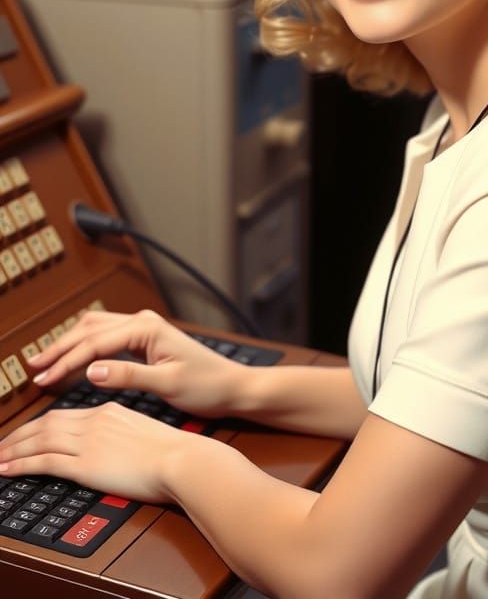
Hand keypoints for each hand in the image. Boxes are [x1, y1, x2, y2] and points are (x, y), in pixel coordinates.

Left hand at [0, 402, 211, 502]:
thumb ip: (121, 433)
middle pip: (46, 424)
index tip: (25, 434)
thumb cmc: (172, 450)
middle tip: (2, 445)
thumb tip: (111, 446)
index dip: (38, 425)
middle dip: (19, 435)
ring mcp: (90, 442)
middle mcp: (95, 422)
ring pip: (40, 440)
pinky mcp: (87, 465)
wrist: (181, 459)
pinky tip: (9, 469)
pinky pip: (46, 462)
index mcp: (109, 411)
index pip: (63, 415)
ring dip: (14, 449)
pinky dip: (23, 463)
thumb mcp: (142, 432)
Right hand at [26, 308, 244, 418]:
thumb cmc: (208, 385)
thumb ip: (129, 376)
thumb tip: (91, 370)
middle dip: (59, 348)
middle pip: (89, 329)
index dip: (65, 361)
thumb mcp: (168, 385)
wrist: (233, 386)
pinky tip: (73, 362)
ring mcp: (144, 329)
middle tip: (33, 368)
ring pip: (95, 329)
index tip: (42, 379)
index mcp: (147, 328)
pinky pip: (106, 338)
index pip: (95, 343)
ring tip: (45, 363)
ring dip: (69, 344)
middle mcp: (144, 322)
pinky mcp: (145, 340)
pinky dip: (85, 347)